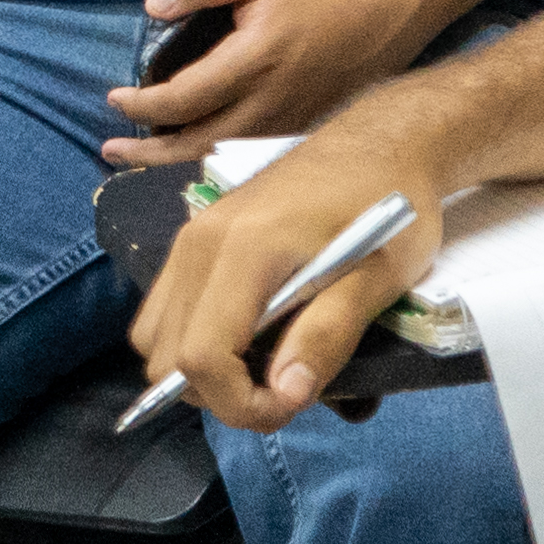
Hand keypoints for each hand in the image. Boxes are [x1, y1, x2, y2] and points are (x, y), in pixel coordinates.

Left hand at [104, 0, 430, 166]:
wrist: (390, 7)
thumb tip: (154, 8)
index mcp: (254, 62)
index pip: (182, 100)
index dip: (141, 106)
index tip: (114, 99)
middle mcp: (271, 103)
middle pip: (196, 145)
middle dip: (147, 155)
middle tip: (110, 151)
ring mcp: (291, 123)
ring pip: (223, 157)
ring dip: (177, 163)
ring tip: (143, 158)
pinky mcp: (306, 130)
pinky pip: (251, 155)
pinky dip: (214, 158)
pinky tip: (195, 151)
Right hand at [122, 118, 454, 434]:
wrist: (381, 142)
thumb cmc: (387, 207)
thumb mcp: (376, 276)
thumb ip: (327, 335)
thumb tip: (286, 392)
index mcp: (244, 250)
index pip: (203, 357)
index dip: (243, 401)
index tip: (299, 398)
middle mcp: (199, 243)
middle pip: (167, 357)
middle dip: (222, 395)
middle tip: (286, 391)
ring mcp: (190, 238)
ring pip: (156, 338)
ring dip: (202, 373)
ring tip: (266, 368)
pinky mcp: (194, 239)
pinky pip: (167, 311)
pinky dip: (195, 342)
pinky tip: (250, 338)